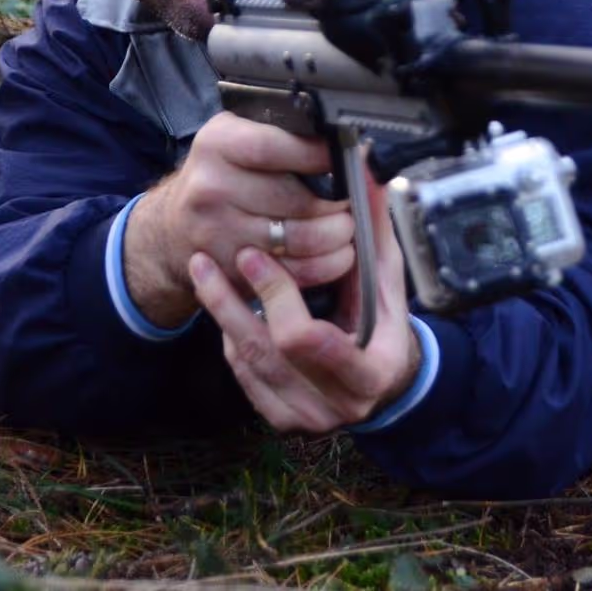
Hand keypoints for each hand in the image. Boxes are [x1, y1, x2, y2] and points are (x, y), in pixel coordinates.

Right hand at [123, 112, 355, 326]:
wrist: (173, 228)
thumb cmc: (218, 176)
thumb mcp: (234, 138)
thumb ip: (277, 134)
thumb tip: (337, 138)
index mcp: (216, 145)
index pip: (274, 147)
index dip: (318, 155)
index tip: (347, 160)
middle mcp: (211, 188)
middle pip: (295, 199)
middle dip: (337, 203)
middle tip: (353, 201)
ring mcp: (218, 234)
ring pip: (299, 239)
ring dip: (337, 236)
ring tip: (347, 227)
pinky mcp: (231, 271)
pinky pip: (292, 273)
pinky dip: (324, 266)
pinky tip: (335, 254)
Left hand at [189, 178, 420, 432]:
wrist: (387, 379)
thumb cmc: (389, 322)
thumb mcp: (388, 276)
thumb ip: (375, 228)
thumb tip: (367, 173)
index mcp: (371, 373)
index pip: (311, 340)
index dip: (278, 295)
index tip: (257, 255)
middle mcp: (338, 404)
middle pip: (269, 350)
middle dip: (238, 299)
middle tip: (220, 257)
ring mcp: (306, 417)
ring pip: (248, 361)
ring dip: (222, 312)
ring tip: (202, 269)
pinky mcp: (281, 418)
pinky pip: (243, 374)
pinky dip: (232, 336)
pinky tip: (224, 304)